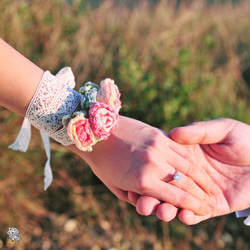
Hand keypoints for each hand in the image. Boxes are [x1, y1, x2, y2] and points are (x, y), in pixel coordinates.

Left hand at [68, 116, 215, 215]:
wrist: (97, 134)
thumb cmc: (104, 165)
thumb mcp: (119, 189)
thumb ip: (141, 197)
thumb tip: (161, 202)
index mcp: (143, 181)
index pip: (178, 197)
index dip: (194, 206)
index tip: (204, 209)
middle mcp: (154, 163)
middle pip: (187, 182)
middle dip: (202, 194)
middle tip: (210, 199)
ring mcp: (157, 146)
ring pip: (188, 165)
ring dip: (201, 177)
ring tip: (209, 185)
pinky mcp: (158, 135)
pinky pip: (180, 150)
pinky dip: (191, 160)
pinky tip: (197, 167)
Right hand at [137, 118, 249, 223]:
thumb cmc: (246, 140)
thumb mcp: (222, 130)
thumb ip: (199, 131)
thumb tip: (173, 133)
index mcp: (186, 157)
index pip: (163, 166)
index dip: (149, 173)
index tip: (136, 181)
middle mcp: (189, 175)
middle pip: (165, 188)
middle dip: (151, 198)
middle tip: (142, 204)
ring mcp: (200, 192)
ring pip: (176, 204)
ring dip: (166, 210)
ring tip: (161, 212)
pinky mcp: (213, 207)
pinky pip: (197, 214)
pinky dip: (188, 217)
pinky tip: (185, 216)